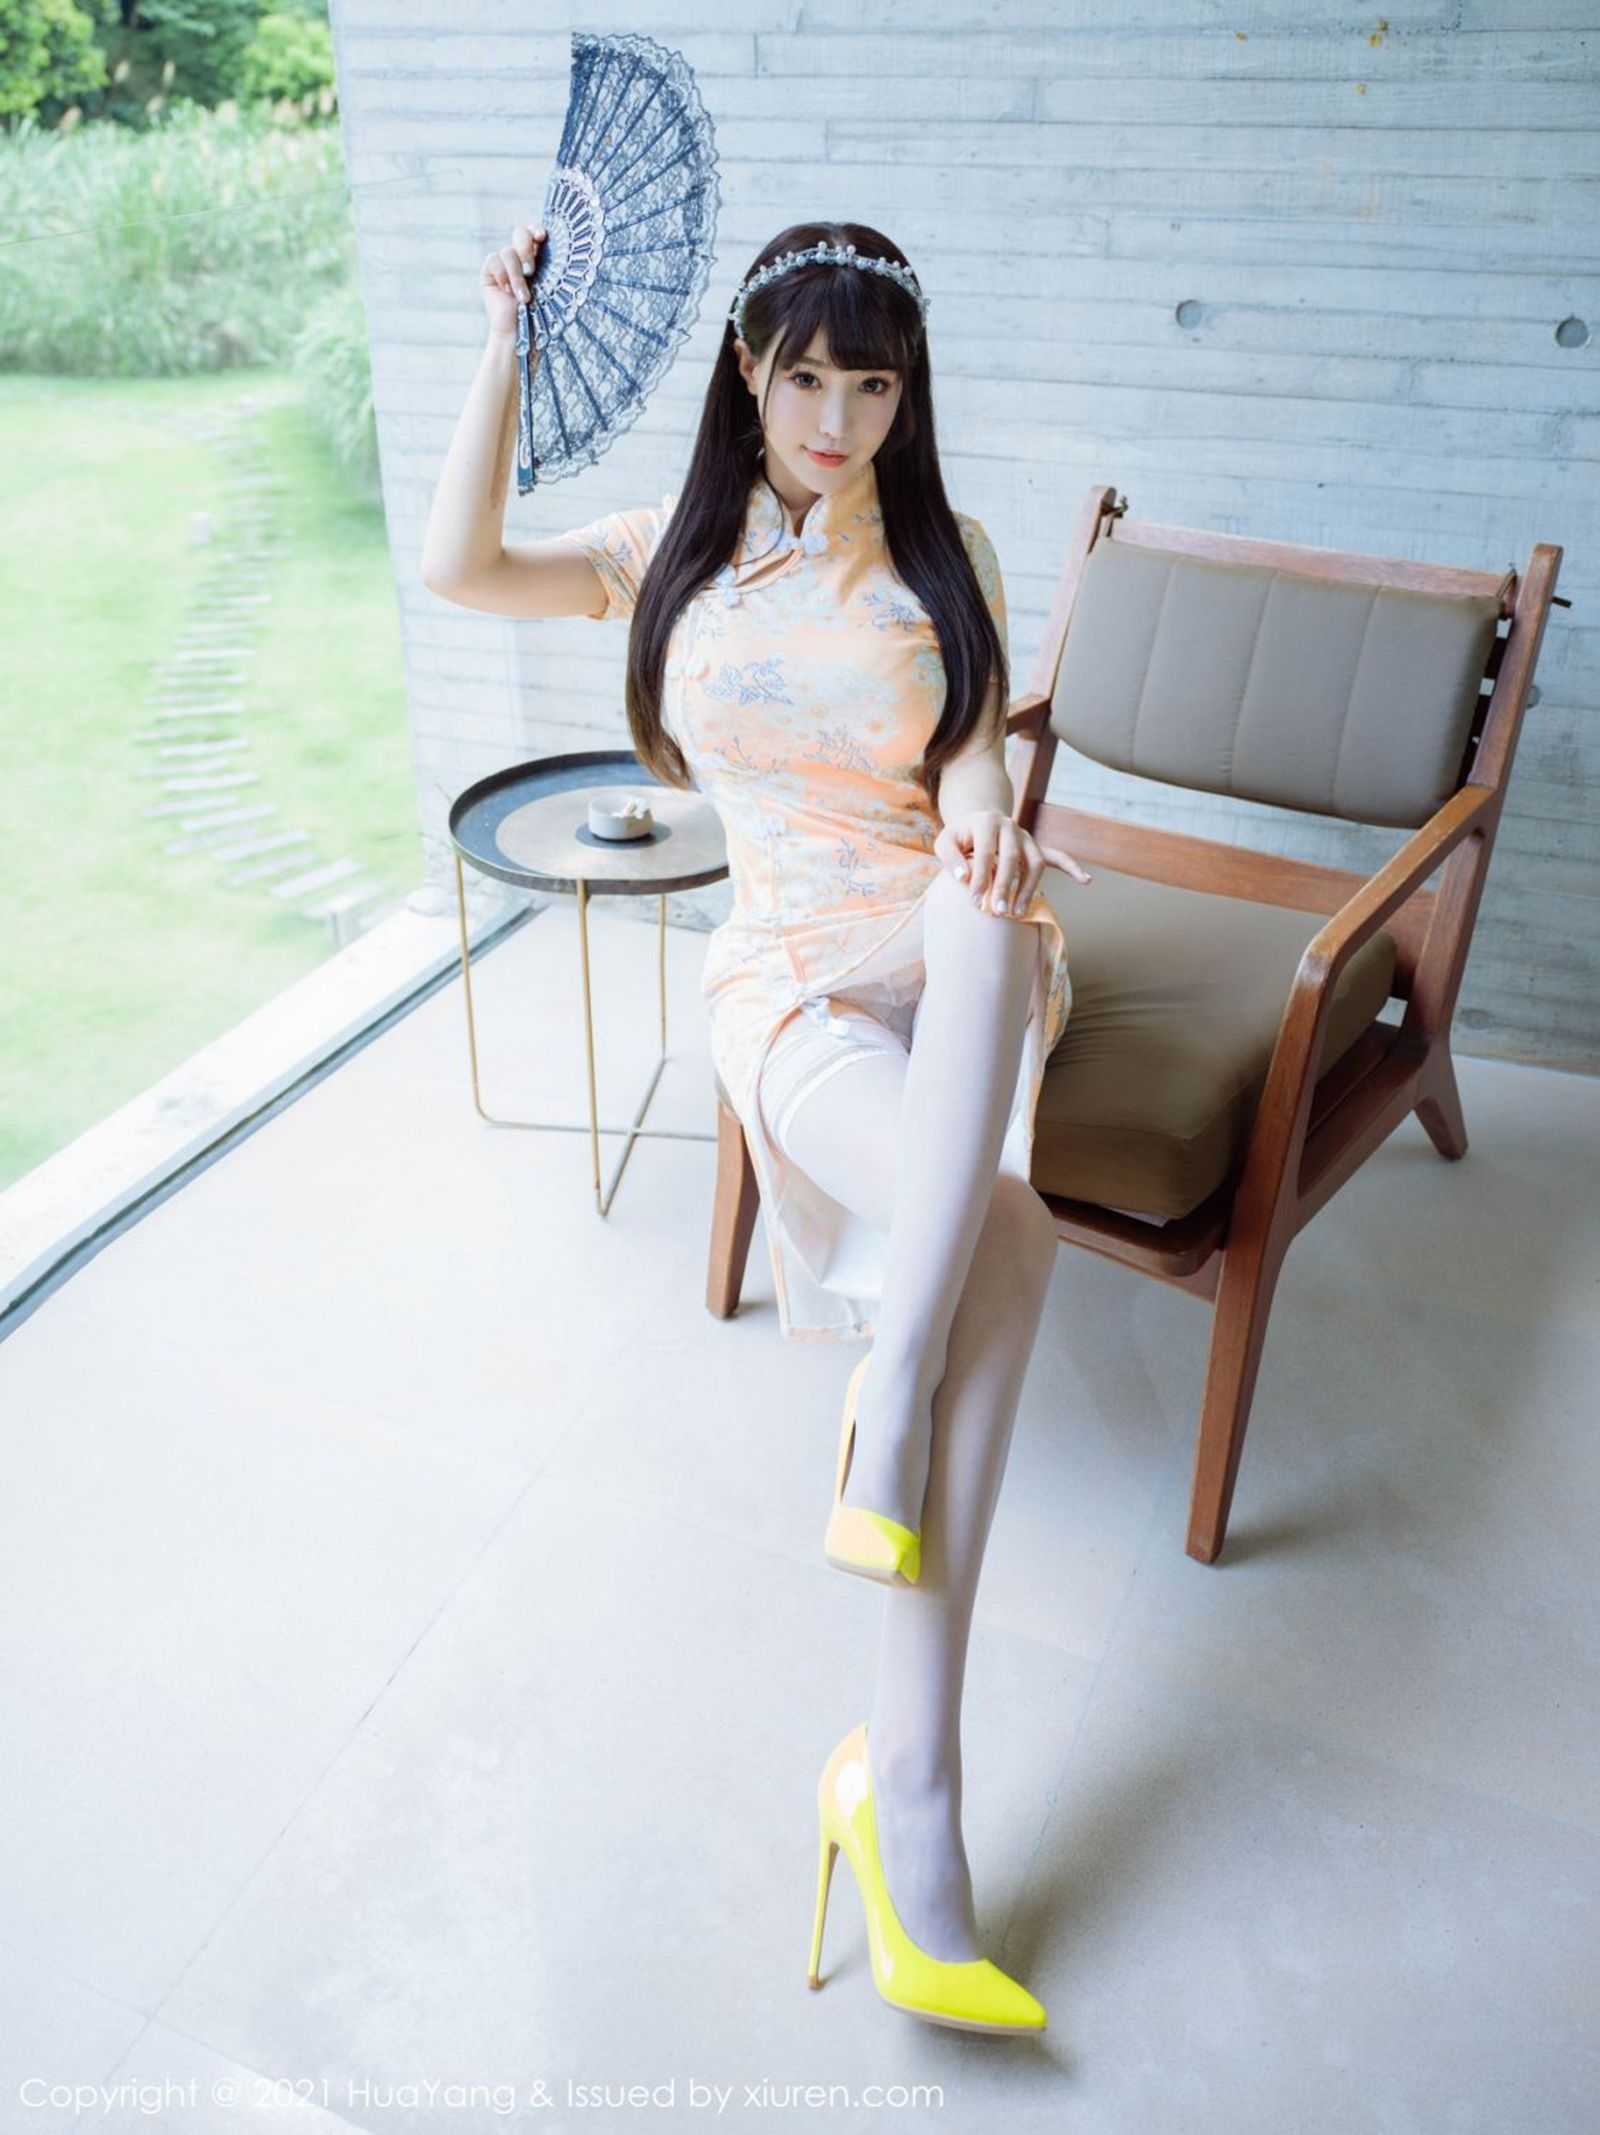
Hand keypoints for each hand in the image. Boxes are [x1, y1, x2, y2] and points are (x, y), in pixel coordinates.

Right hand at [482, 219, 546, 341]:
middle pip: (520, 233)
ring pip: (508, 251)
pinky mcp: (489, 272)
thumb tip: (565, 249)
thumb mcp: (550, 288)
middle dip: (525, 248)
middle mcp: (520, 257)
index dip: (536, 228)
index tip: (542, 236)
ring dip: (516, 274)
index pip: (535, 232)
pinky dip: (503, 275)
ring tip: (523, 297)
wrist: (520, 335)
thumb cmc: (541, 316)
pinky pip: (494, 260)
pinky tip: (507, 292)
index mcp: (538, 257)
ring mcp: (503, 263)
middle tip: (531, 271)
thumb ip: (551, 266)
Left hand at [933, 808, 1091, 917]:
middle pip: (1012, 858)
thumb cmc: (960, 837)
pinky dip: (1071, 868)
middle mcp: (1010, 827)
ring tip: (1018, 913)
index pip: (985, 852)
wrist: (977, 820)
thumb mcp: (945, 842)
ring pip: (1034, 862)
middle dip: (1005, 886)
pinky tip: (1085, 880)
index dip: (980, 877)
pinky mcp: (1035, 846)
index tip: (974, 901)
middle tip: (997, 912)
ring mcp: (1026, 837)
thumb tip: (964, 879)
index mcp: (987, 822)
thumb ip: (950, 858)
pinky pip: (1057, 856)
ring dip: (1028, 888)